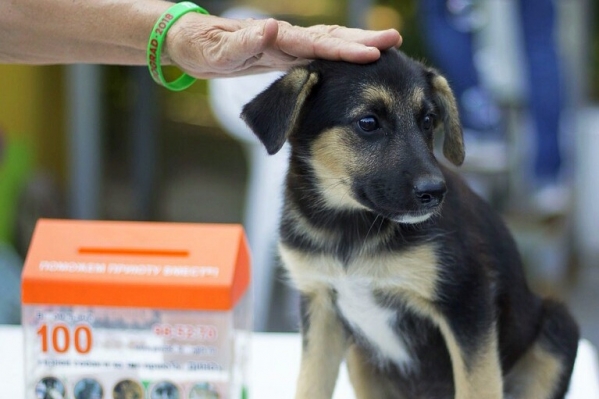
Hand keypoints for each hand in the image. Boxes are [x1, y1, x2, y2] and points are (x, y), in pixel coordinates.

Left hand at [165, 15, 401, 78]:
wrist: (192, 44)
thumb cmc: (201, 46)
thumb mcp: (217, 50)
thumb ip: (243, 43)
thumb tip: (271, 28)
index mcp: (275, 40)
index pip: (316, 45)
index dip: (344, 51)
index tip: (371, 53)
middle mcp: (286, 40)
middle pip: (330, 40)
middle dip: (362, 42)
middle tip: (393, 41)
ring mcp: (287, 47)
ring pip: (328, 45)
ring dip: (356, 46)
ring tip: (385, 47)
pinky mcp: (285, 55)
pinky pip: (318, 56)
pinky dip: (339, 55)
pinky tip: (354, 61)